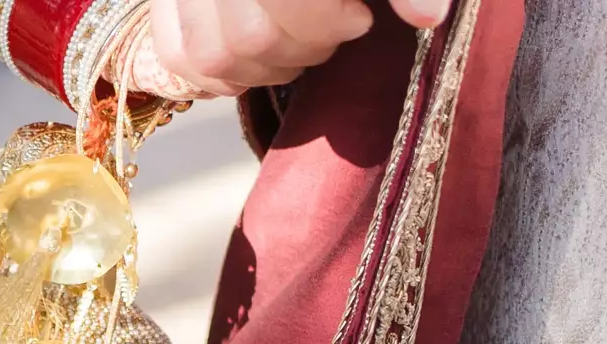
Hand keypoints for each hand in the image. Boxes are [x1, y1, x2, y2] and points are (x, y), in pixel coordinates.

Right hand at [136, 0, 445, 97]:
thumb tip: (427, 17)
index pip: (290, 4)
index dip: (327, 23)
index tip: (358, 15)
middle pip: (249, 36)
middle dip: (303, 47)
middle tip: (333, 28)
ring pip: (214, 55)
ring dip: (266, 66)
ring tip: (298, 40)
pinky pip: (178, 53)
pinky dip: (218, 73)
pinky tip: (257, 59)